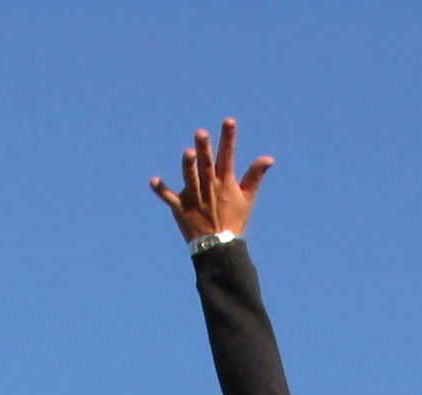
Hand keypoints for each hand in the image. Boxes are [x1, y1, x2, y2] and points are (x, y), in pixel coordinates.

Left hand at [151, 116, 271, 243]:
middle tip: (201, 133)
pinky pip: (169, 198)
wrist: (220, 246)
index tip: (228, 121)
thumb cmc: (234, 220)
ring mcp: (194, 198)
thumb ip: (255, 175)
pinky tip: (153, 181)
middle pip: (206, 164)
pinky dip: (161, 190)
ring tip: (188, 153)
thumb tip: (269, 158)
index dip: (228, 138)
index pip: (227, 155)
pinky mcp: (181, 208)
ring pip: (190, 179)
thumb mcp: (248, 198)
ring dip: (188, 166)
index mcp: (225, 182)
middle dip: (204, 148)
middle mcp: (209, 187)